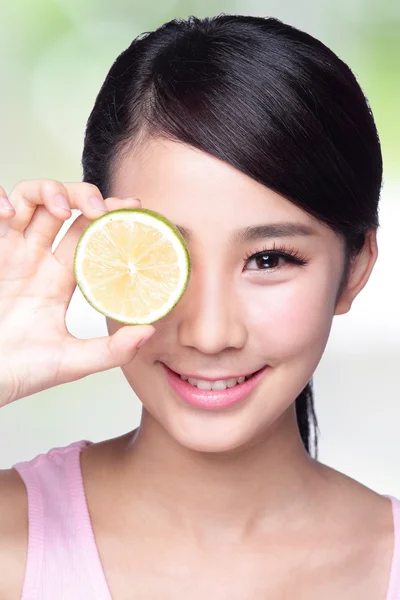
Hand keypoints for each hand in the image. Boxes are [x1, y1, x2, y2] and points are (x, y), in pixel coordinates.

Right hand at [0, 180, 154, 406]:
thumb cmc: (20, 372)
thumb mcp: (71, 362)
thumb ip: (111, 350)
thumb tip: (150, 332)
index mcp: (60, 280)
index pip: (90, 236)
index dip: (112, 218)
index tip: (135, 209)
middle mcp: (37, 260)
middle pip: (64, 209)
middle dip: (85, 196)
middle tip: (101, 208)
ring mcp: (11, 253)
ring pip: (30, 200)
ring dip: (49, 192)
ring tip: (63, 209)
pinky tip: (7, 211)